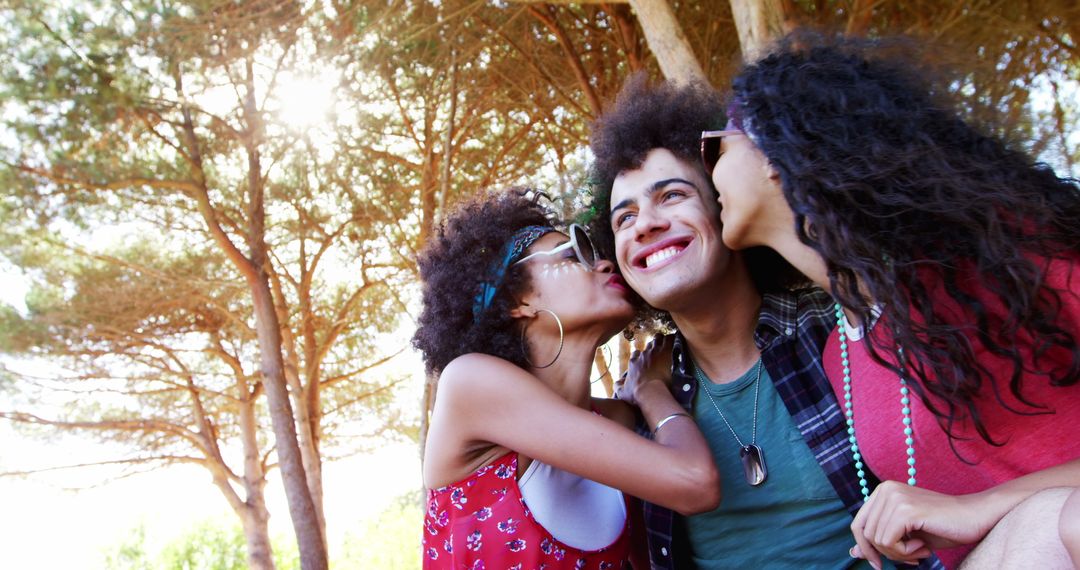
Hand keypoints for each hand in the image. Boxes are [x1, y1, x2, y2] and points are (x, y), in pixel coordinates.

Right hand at [615, 335, 672, 406]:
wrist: (649, 391)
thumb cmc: (637, 394)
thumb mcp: (623, 393)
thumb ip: (618, 387)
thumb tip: (617, 383)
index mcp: (633, 363)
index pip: (635, 354)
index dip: (640, 356)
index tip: (643, 359)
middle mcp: (642, 356)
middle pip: (647, 346)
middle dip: (651, 347)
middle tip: (656, 351)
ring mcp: (653, 352)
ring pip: (657, 340)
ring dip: (660, 341)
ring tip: (665, 342)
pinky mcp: (664, 352)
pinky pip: (668, 340)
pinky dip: (671, 339)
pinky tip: (674, 338)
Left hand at [850, 481, 995, 567]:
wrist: (975, 518)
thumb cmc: (941, 527)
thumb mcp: (905, 536)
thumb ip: (879, 540)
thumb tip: (853, 552)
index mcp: (883, 491)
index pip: (858, 524)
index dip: (865, 547)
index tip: (878, 563)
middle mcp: (886, 489)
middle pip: (865, 534)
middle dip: (886, 553)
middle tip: (911, 555)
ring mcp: (895, 497)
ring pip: (877, 540)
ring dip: (899, 554)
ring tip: (919, 549)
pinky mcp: (906, 510)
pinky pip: (889, 542)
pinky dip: (905, 552)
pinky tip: (923, 546)